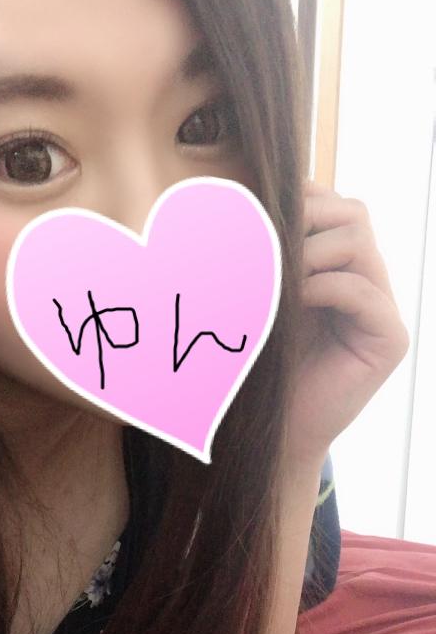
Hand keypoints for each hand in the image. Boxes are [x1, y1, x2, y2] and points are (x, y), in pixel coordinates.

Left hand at [285, 180, 409, 467]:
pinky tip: (292, 302)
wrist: (273, 433)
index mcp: (338, 268)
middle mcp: (366, 283)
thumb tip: (245, 204)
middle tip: (267, 242)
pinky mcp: (388, 339)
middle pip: (353, 213)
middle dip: (307, 217)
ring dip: (310, 249)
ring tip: (275, 274)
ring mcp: (382, 310)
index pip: (333, 206)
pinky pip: (362, 290)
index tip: (257, 212)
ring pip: (359, 241)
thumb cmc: (259, 370)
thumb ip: (266, 256)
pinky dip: (323, 286)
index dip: (300, 199)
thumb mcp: (259, 300)